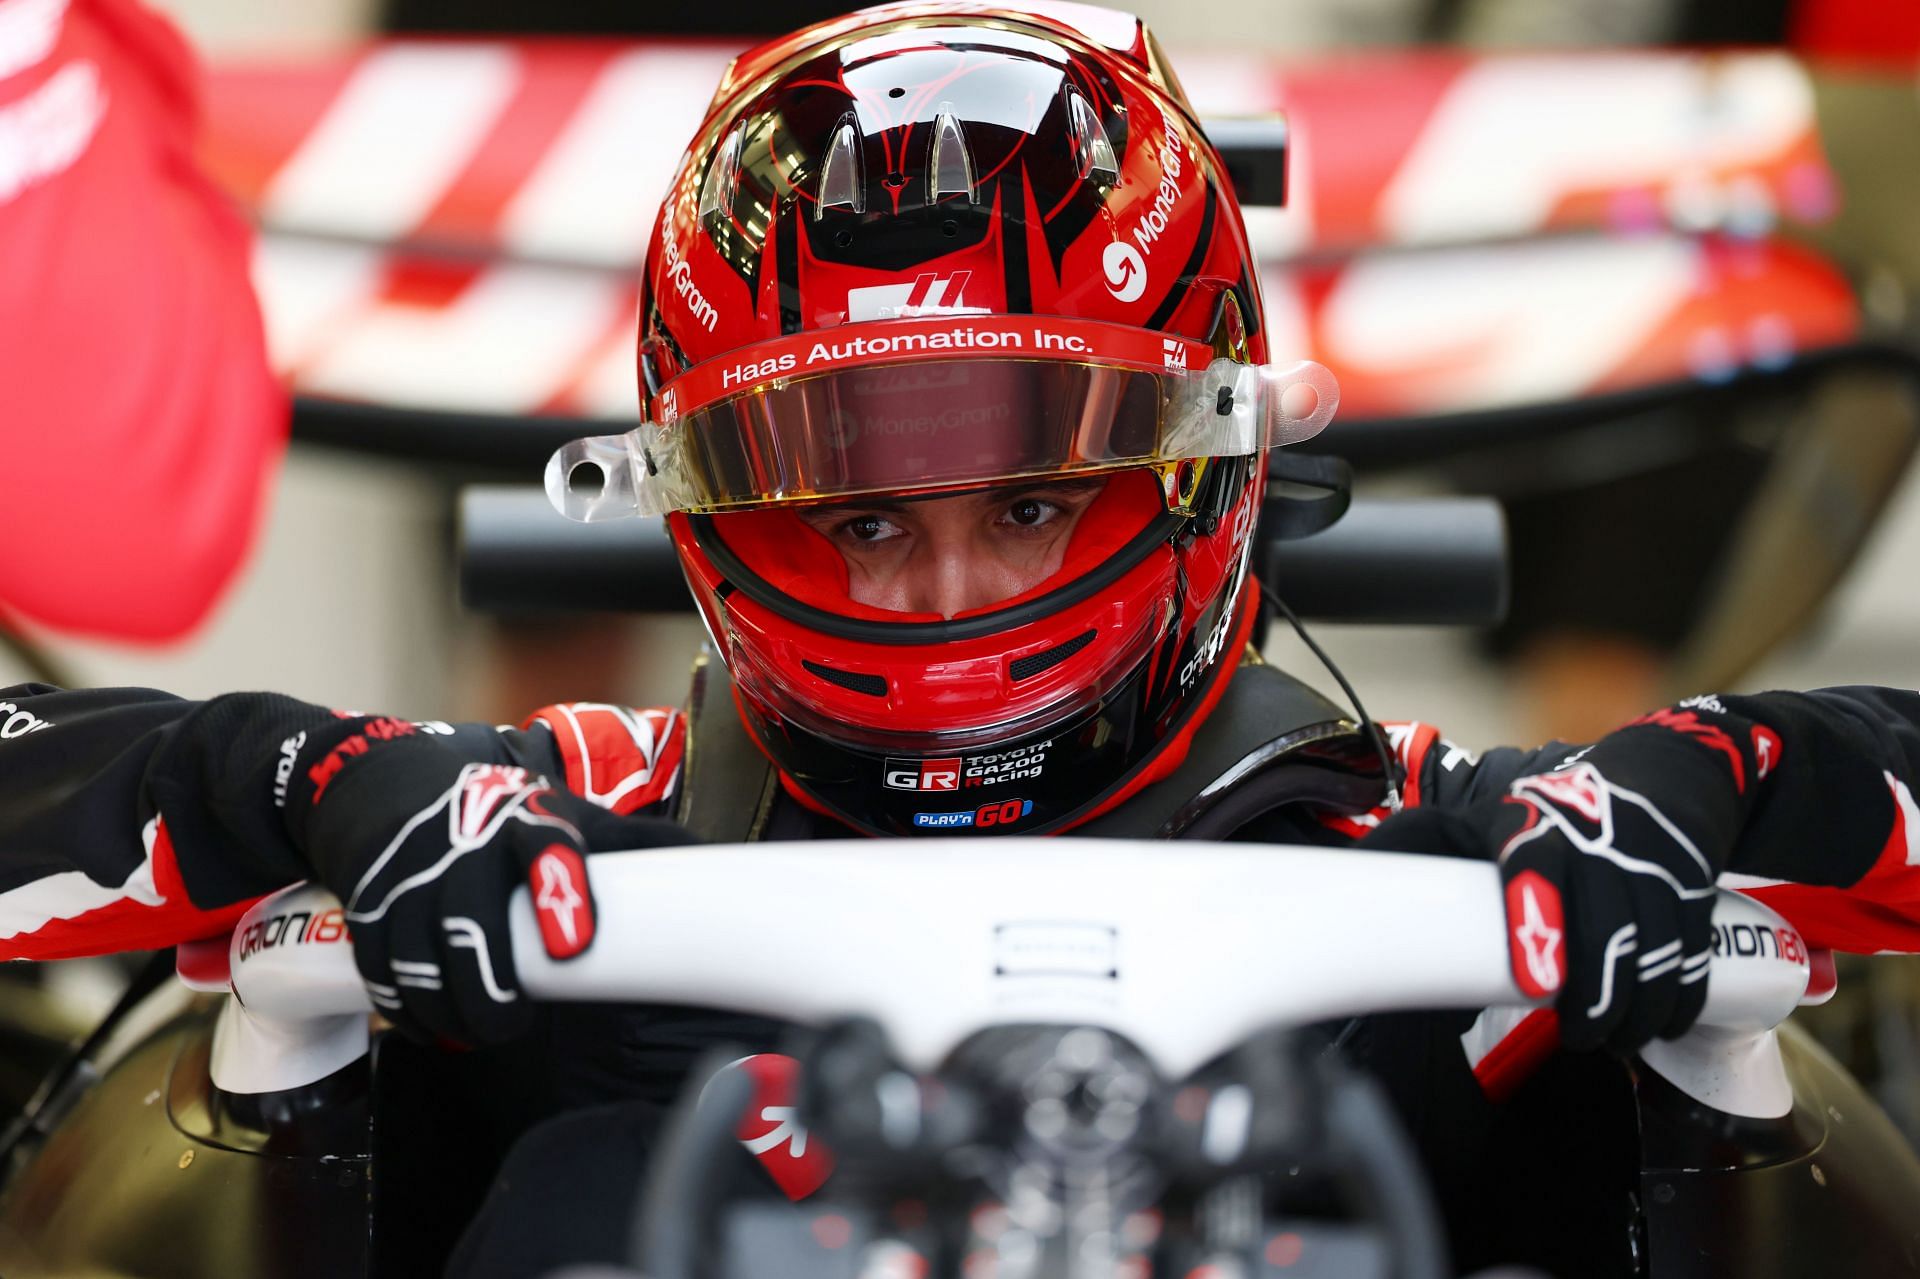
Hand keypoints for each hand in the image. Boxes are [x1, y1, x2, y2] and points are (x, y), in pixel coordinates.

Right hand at [284, 723, 688, 1043]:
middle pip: (472, 928)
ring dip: (448, 1011)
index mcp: (527, 817)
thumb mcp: (559, 807)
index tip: (573, 946)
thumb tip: (705, 861)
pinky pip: (383, 973)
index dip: (561, 895)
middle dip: (490, 991)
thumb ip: (624, 840)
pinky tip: (433, 1026)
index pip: (549, 849)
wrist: (383, 782)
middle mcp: (465, 844)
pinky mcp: (368, 906)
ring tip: (479, 1032)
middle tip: (511, 1022)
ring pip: (420, 961)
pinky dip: (406, 1011)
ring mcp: (410, 876)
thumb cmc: (495, 807)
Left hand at [1366, 710, 1758, 1052]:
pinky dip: (1681, 995)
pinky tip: (1665, 1021)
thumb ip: (1444, 867)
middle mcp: (1594, 842)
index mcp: (1533, 826)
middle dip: (1596, 995)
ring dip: (1639, 1007)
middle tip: (1579, 1035)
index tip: (1537, 985)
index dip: (1535, 924)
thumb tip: (1371, 913)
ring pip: (1652, 949)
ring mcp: (1648, 864)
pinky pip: (1691, 951)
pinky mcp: (1692, 887)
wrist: (1659, 776)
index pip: (1532, 870)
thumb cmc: (1554, 813)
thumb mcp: (1495, 820)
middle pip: (1603, 928)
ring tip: (1617, 1039)